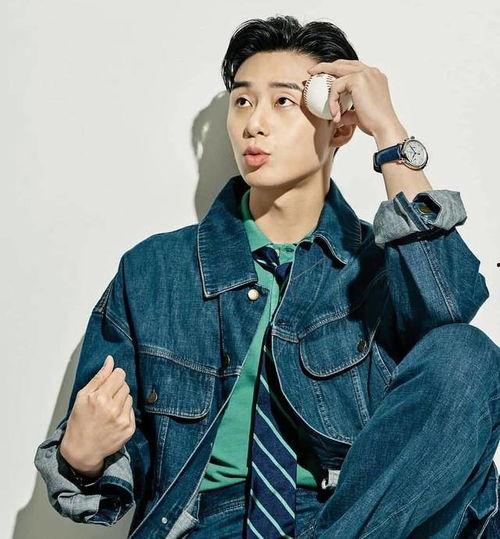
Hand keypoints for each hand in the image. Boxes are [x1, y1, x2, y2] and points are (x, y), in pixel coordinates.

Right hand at [60, 355, 135, 472]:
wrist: (82, 450)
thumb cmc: (80, 422)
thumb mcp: (83, 396)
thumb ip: (99, 377)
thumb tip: (110, 360)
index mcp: (100, 398)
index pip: (119, 375)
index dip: (115, 376)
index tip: (111, 381)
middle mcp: (113, 408)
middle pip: (125, 385)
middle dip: (117, 388)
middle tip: (106, 398)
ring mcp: (122, 419)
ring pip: (129, 397)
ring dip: (121, 400)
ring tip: (108, 409)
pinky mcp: (129, 428)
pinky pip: (132, 411)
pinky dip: (124, 412)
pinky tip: (113, 418)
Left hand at [307, 59, 403, 138]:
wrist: (383, 126)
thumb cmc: (374, 123)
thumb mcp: (359, 114)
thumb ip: (348, 111)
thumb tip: (337, 115)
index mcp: (374, 77)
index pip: (352, 68)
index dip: (337, 69)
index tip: (324, 75)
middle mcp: (371, 72)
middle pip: (343, 62)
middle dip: (325, 65)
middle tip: (312, 71)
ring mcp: (365, 74)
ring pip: (337, 72)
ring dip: (328, 87)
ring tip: (321, 97)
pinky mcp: (358, 80)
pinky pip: (336, 86)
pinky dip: (332, 100)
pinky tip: (335, 114)